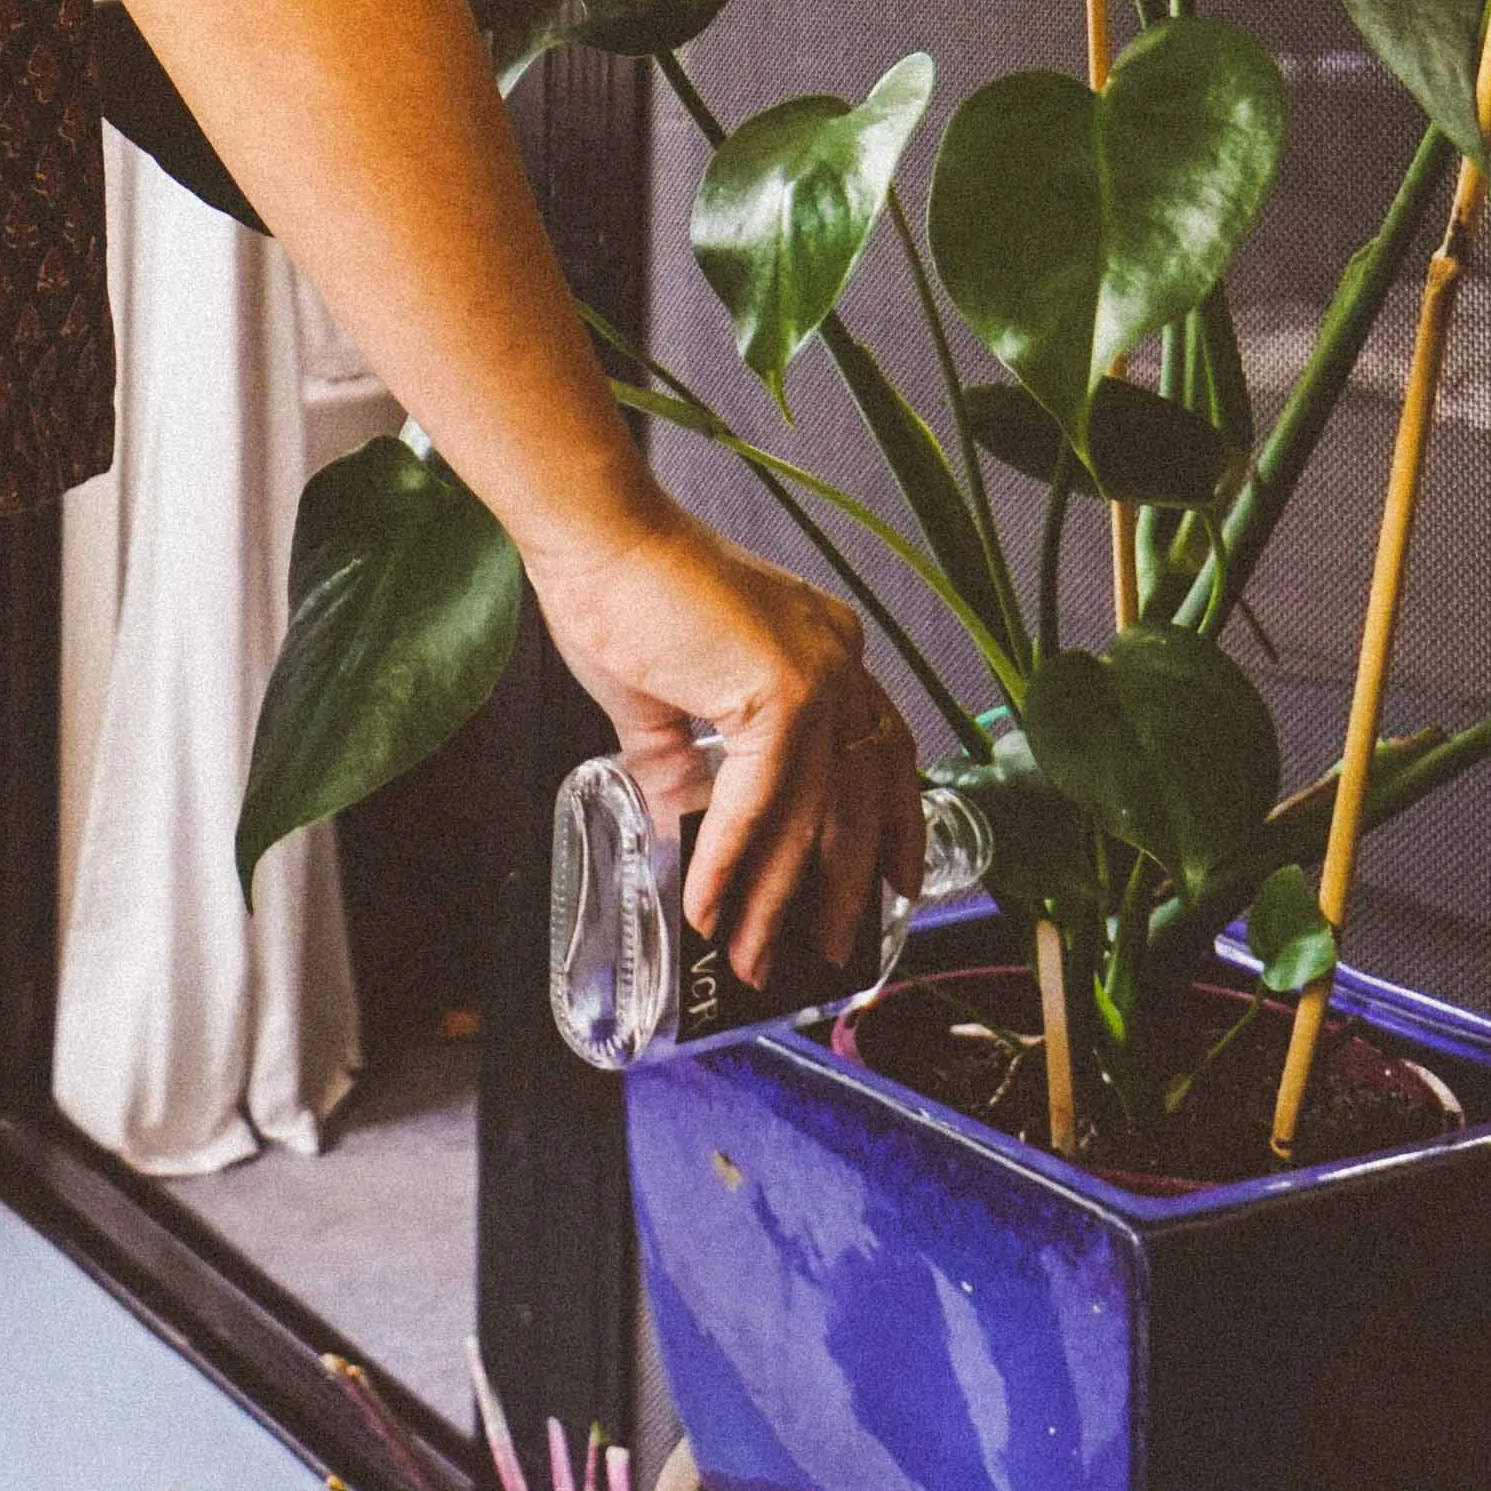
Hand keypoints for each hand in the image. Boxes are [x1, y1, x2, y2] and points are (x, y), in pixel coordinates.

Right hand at [530, 495, 928, 988]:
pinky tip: (709, 906)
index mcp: (824, 648)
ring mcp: (818, 672)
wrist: (594, 536)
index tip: (896, 881)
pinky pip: (761, 802)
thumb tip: (679, 822)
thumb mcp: (662, 699)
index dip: (892, 823)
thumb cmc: (621, 594)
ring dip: (779, 894)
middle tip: (837, 946)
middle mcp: (839, 658)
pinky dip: (732, 861)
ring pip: (814, 812)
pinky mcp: (781, 689)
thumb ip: (682, 763)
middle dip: (851, 882)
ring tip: (754, 954)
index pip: (881, 750)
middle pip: (864, 793)